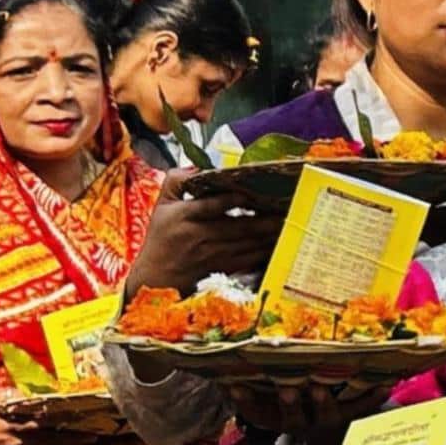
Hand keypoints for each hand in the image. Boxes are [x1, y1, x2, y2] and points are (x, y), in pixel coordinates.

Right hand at [122, 190, 277, 299]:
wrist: (156, 277)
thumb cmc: (161, 237)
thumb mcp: (161, 205)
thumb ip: (176, 181)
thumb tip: (198, 168)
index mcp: (183, 217)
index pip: (209, 207)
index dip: (230, 201)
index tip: (249, 194)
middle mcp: (199, 236)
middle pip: (236, 227)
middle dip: (263, 220)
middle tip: (286, 210)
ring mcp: (212, 254)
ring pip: (246, 244)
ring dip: (268, 235)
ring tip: (289, 224)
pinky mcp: (222, 267)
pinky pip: (247, 259)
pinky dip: (264, 252)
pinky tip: (278, 243)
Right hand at [221, 375, 399, 436]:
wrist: (331, 441)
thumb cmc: (297, 410)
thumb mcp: (275, 405)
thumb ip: (256, 389)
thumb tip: (226, 366)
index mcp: (280, 419)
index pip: (258, 414)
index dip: (245, 403)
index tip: (234, 387)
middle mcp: (302, 424)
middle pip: (293, 417)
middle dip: (289, 404)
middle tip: (286, 390)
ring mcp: (327, 422)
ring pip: (325, 414)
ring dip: (323, 402)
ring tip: (320, 389)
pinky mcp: (351, 418)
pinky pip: (362, 409)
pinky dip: (373, 398)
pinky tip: (385, 385)